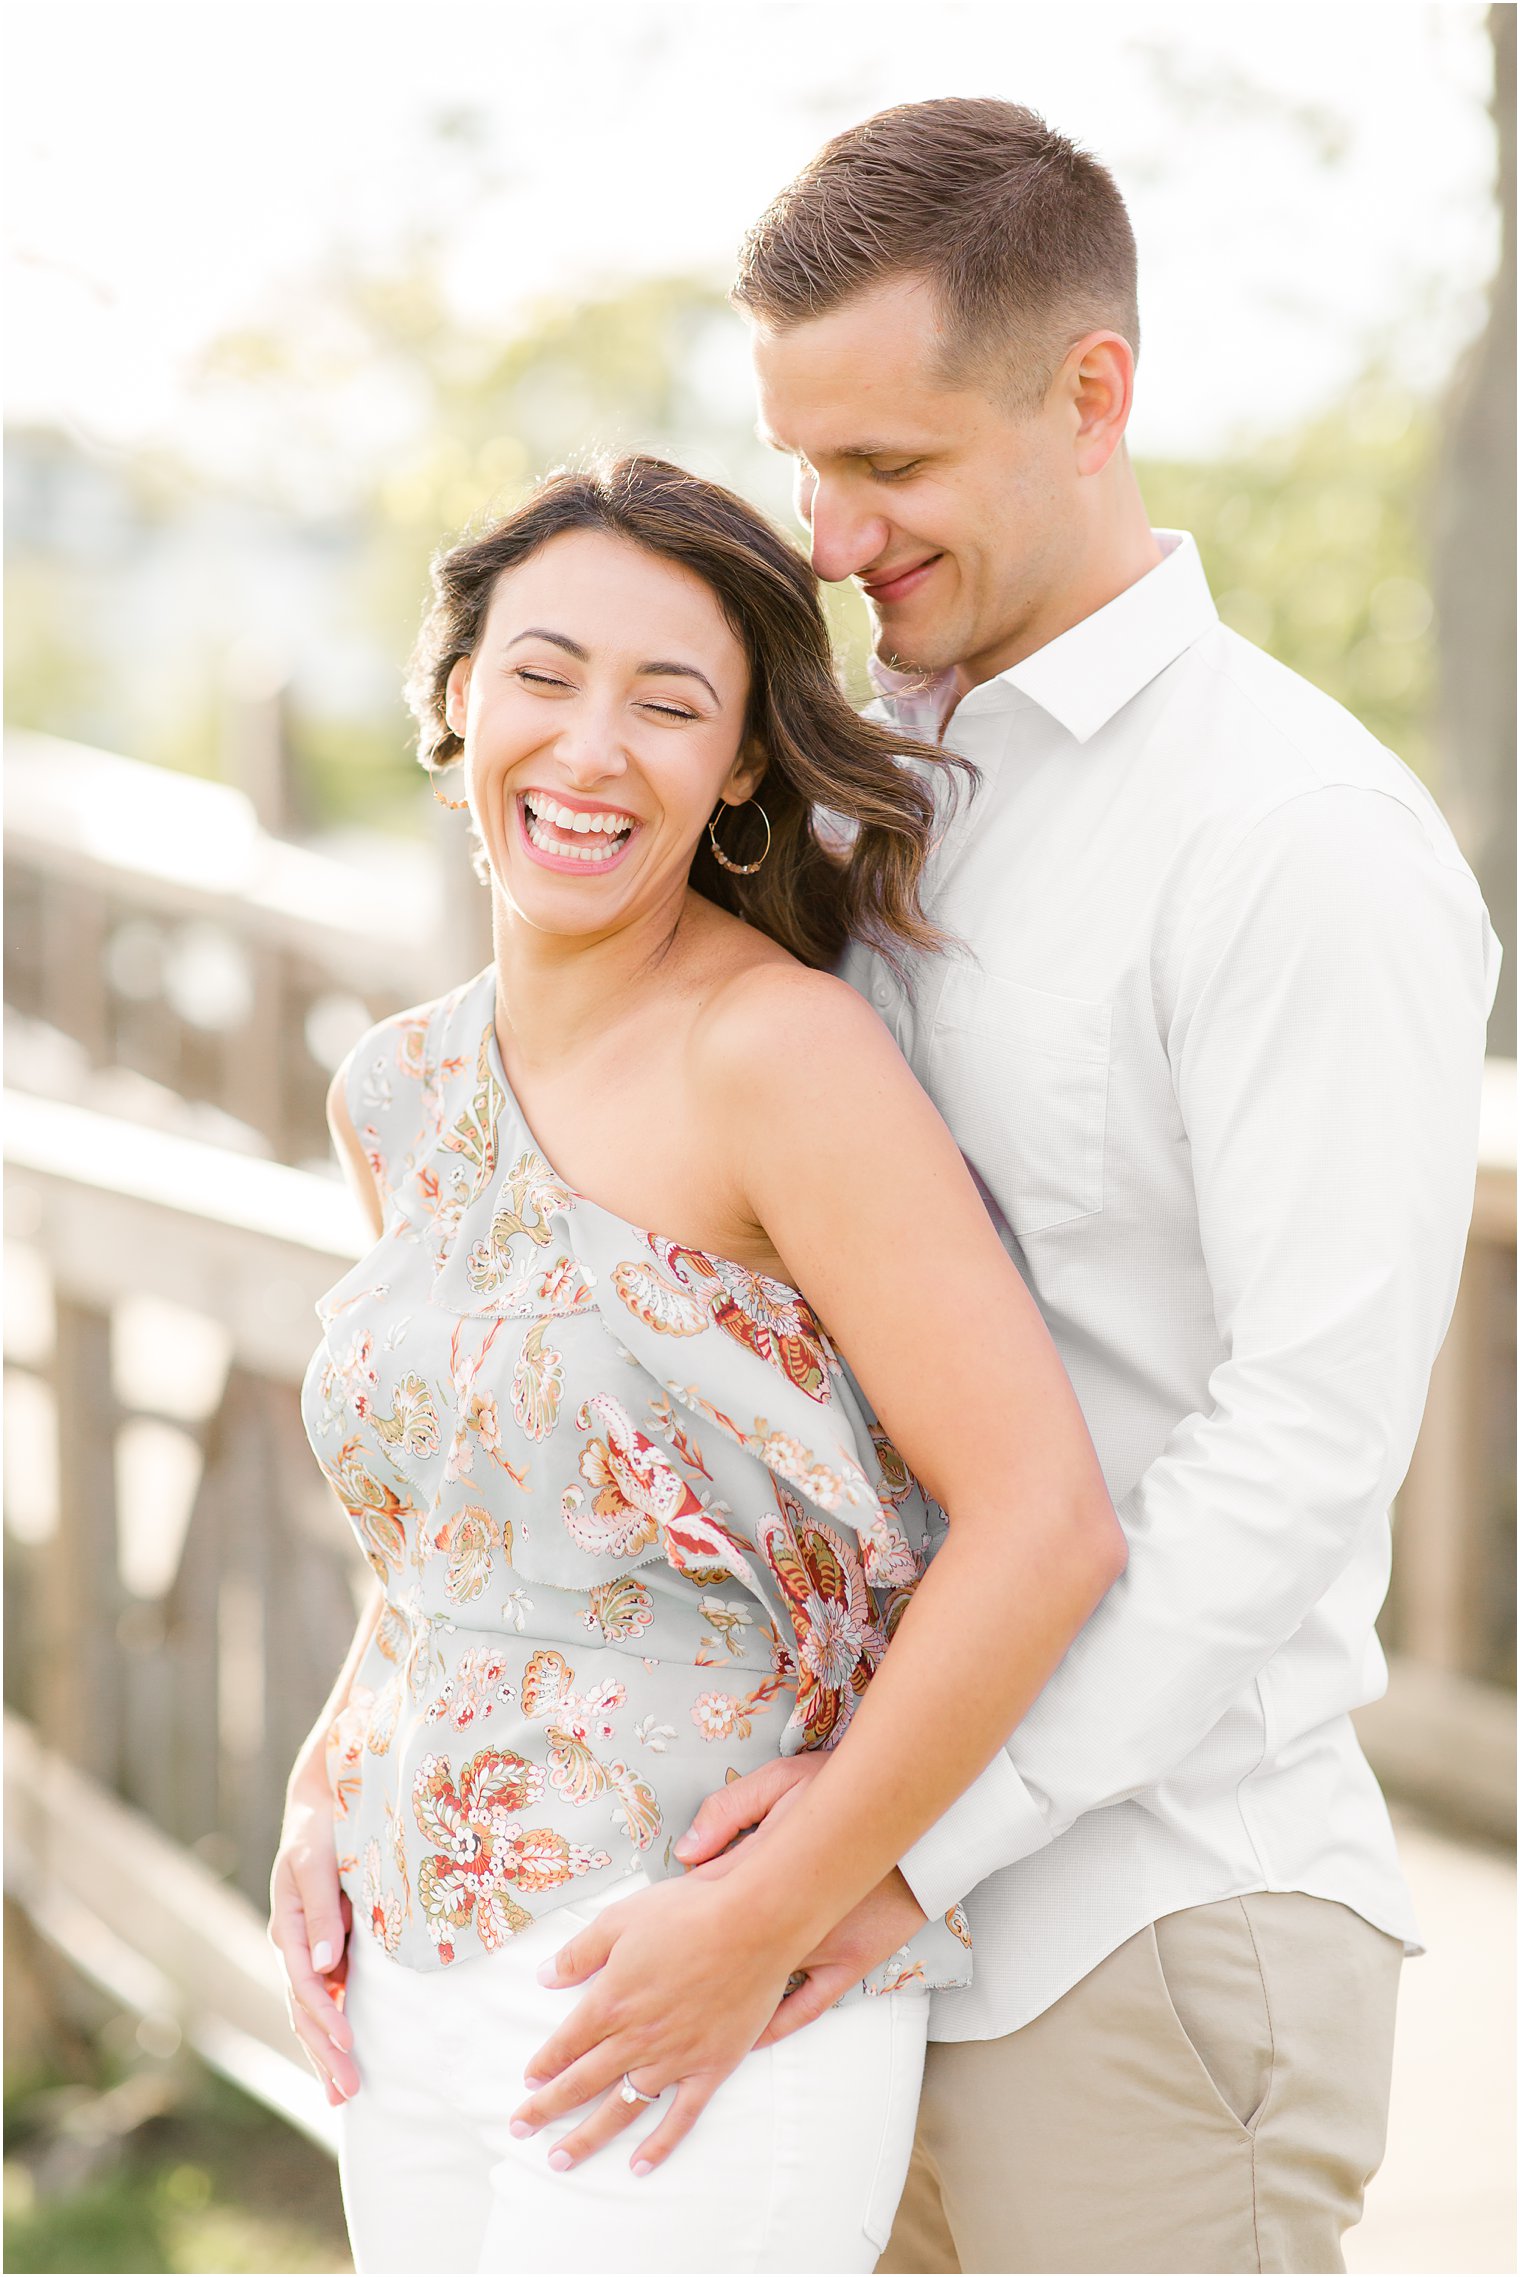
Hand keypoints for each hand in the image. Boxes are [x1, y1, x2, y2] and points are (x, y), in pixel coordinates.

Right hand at [268, 1768, 356, 2105]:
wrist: (320, 1806)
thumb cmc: (320, 1830)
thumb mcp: (317, 1862)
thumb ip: (322, 1912)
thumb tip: (328, 1965)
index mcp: (287, 1926)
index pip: (305, 1984)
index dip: (324, 2016)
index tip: (347, 2044)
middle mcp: (291, 1945)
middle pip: (304, 2010)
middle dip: (324, 2052)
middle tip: (348, 2092)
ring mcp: (305, 1950)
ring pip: (309, 2012)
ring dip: (324, 2052)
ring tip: (343, 2094)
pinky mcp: (323, 1948)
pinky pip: (322, 1997)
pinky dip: (328, 2029)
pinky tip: (339, 2057)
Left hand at [509, 1870, 799, 2176]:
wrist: (753, 1923)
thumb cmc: (687, 1912)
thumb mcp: (620, 1919)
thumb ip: (580, 1953)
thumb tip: (544, 1977)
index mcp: (611, 2002)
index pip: (566, 2044)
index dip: (545, 2064)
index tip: (529, 2081)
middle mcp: (636, 2038)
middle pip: (582, 2083)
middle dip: (547, 2109)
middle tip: (520, 2129)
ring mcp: (674, 2058)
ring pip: (622, 2108)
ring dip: (588, 2136)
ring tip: (561, 2160)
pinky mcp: (710, 2067)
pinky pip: (680, 2117)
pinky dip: (659, 2146)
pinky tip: (639, 2166)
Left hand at [675, 1754, 929, 2036]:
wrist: (919, 1817)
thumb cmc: (850, 1792)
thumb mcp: (785, 1782)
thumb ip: (731, 1810)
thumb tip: (687, 1852)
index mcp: (767, 1872)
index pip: (705, 1901)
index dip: (673, 1915)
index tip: (650, 1926)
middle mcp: (789, 1919)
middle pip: (724, 1948)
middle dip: (689, 1963)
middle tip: (658, 1981)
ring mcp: (821, 1946)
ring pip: (758, 1985)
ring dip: (724, 2000)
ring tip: (687, 2017)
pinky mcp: (850, 1962)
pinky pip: (806, 2006)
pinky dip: (775, 2025)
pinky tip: (749, 2039)